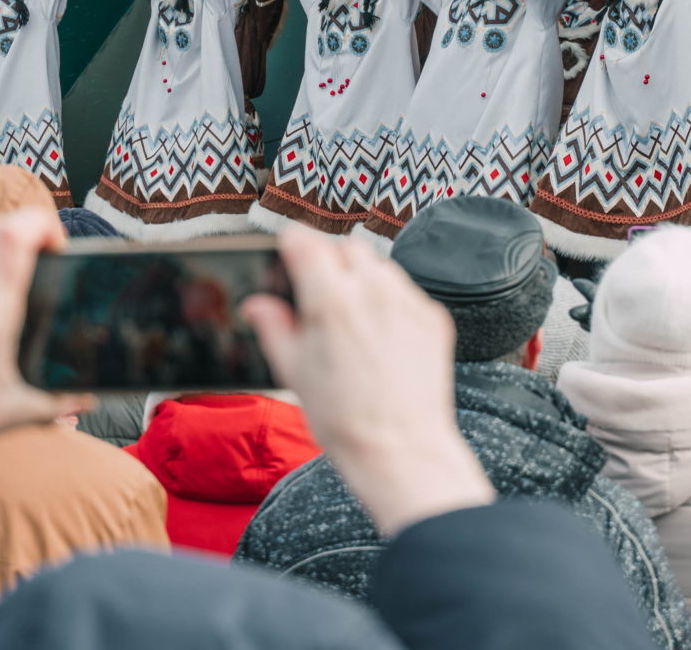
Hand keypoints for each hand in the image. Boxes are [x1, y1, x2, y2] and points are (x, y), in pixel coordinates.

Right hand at [243, 227, 494, 536]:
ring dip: (362, 278)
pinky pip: (407, 292)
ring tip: (352, 320)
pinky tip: (381, 338)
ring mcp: (408, 301)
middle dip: (329, 260)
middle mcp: (372, 290)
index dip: (293, 244)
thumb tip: (257, 305)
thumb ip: (274, 327)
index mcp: (330, 299)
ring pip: (380, 266)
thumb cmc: (344, 419)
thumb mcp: (294, 372)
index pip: (306, 242)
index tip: (289, 251)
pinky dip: (391, 302)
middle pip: (346, 247)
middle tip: (319, 291)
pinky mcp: (433, 316)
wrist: (400, 448)